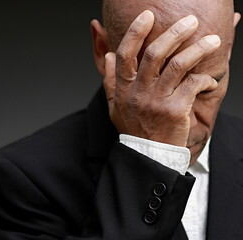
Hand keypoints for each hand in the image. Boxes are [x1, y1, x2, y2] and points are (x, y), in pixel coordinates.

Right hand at [103, 10, 220, 146]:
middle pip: (155, 54)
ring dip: (198, 49)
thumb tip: (109, 56)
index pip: (125, 54)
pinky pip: (194, 85)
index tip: (147, 16)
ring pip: (178, 65)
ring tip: (213, 39)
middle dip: (174, 32)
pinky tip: (209, 80)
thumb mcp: (115, 105)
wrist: (148, 154)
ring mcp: (158, 101)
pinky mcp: (176, 110)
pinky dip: (206, 79)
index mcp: (124, 88)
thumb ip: (110, 80)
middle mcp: (139, 92)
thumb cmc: (133, 128)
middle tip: (190, 20)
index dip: (135, 32)